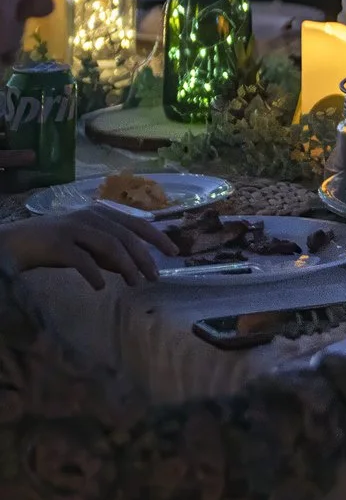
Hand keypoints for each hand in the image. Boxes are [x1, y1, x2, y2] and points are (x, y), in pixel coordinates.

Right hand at [0, 207, 175, 288]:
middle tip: (154, 277)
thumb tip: (133, 267)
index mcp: (101, 214)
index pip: (137, 224)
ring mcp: (74, 228)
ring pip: (109, 245)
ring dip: (125, 266)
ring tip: (134, 283)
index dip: (158, 237)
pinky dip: (94, 273)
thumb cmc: (56, 246)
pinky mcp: (58, 243)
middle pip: (126, 236)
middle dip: (144, 257)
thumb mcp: (89, 248)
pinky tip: (100, 286)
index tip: (174, 252)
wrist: (17, 243)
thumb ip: (110, 255)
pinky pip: (82, 259)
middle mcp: (90, 217)